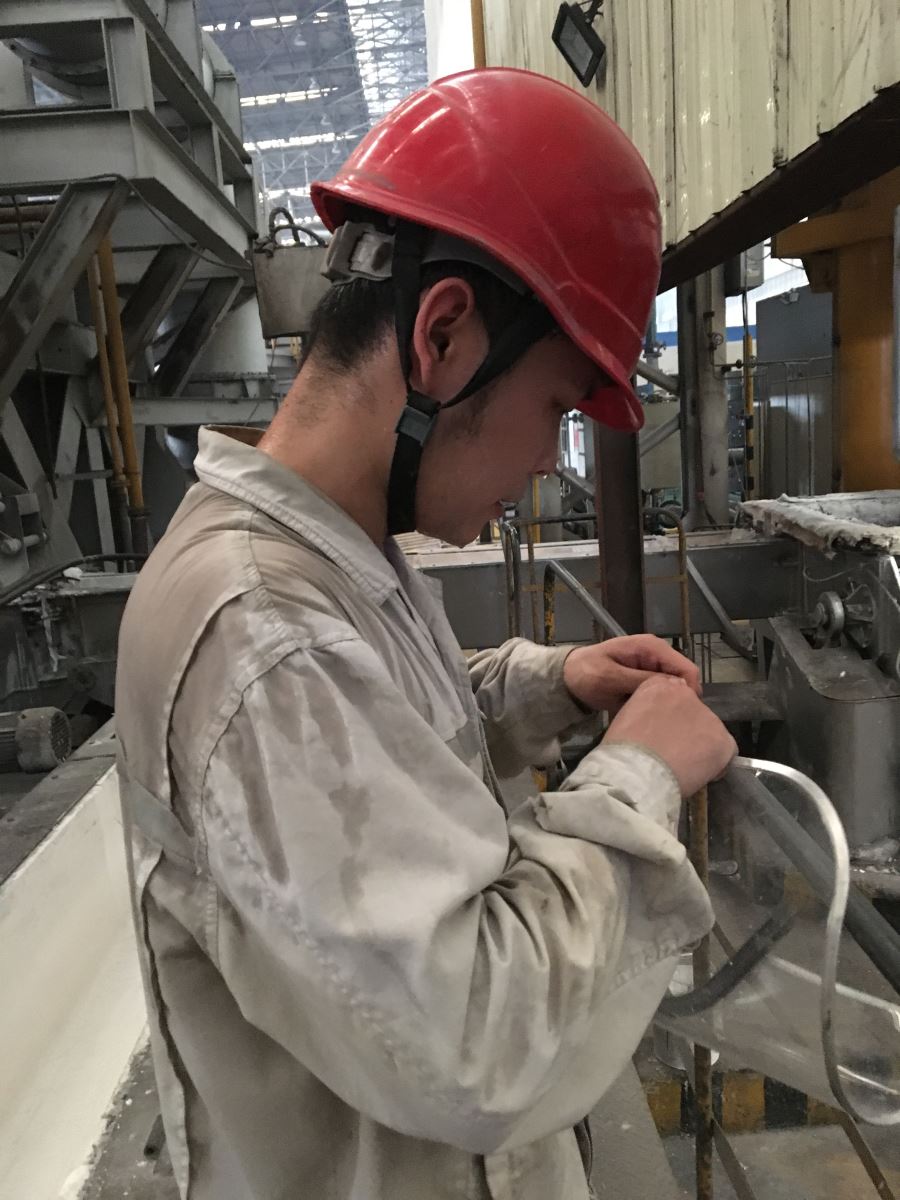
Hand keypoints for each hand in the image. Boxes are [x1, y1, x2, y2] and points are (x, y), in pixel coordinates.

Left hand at [563, 634, 700, 713]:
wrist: (569, 677)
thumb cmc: (587, 673)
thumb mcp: (611, 678)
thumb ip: (642, 680)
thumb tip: (674, 687)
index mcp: (652, 648)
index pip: (687, 669)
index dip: (688, 693)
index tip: (679, 715)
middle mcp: (658, 655)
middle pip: (684, 681)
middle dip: (678, 700)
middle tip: (666, 721)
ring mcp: (653, 667)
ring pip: (674, 690)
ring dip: (666, 704)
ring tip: (655, 721)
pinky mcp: (647, 680)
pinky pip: (661, 694)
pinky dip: (656, 705)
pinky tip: (647, 717)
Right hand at [604, 675, 736, 795]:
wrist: (636, 772)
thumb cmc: (623, 752)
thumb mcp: (624, 718)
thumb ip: (646, 713)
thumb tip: (657, 726)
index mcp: (659, 685)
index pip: (675, 698)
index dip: (671, 720)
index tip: (663, 735)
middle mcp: (687, 694)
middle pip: (694, 714)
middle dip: (687, 733)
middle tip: (672, 754)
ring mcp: (708, 716)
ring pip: (710, 733)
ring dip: (700, 747)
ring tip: (682, 768)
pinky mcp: (722, 739)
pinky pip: (726, 753)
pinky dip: (716, 765)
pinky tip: (697, 775)